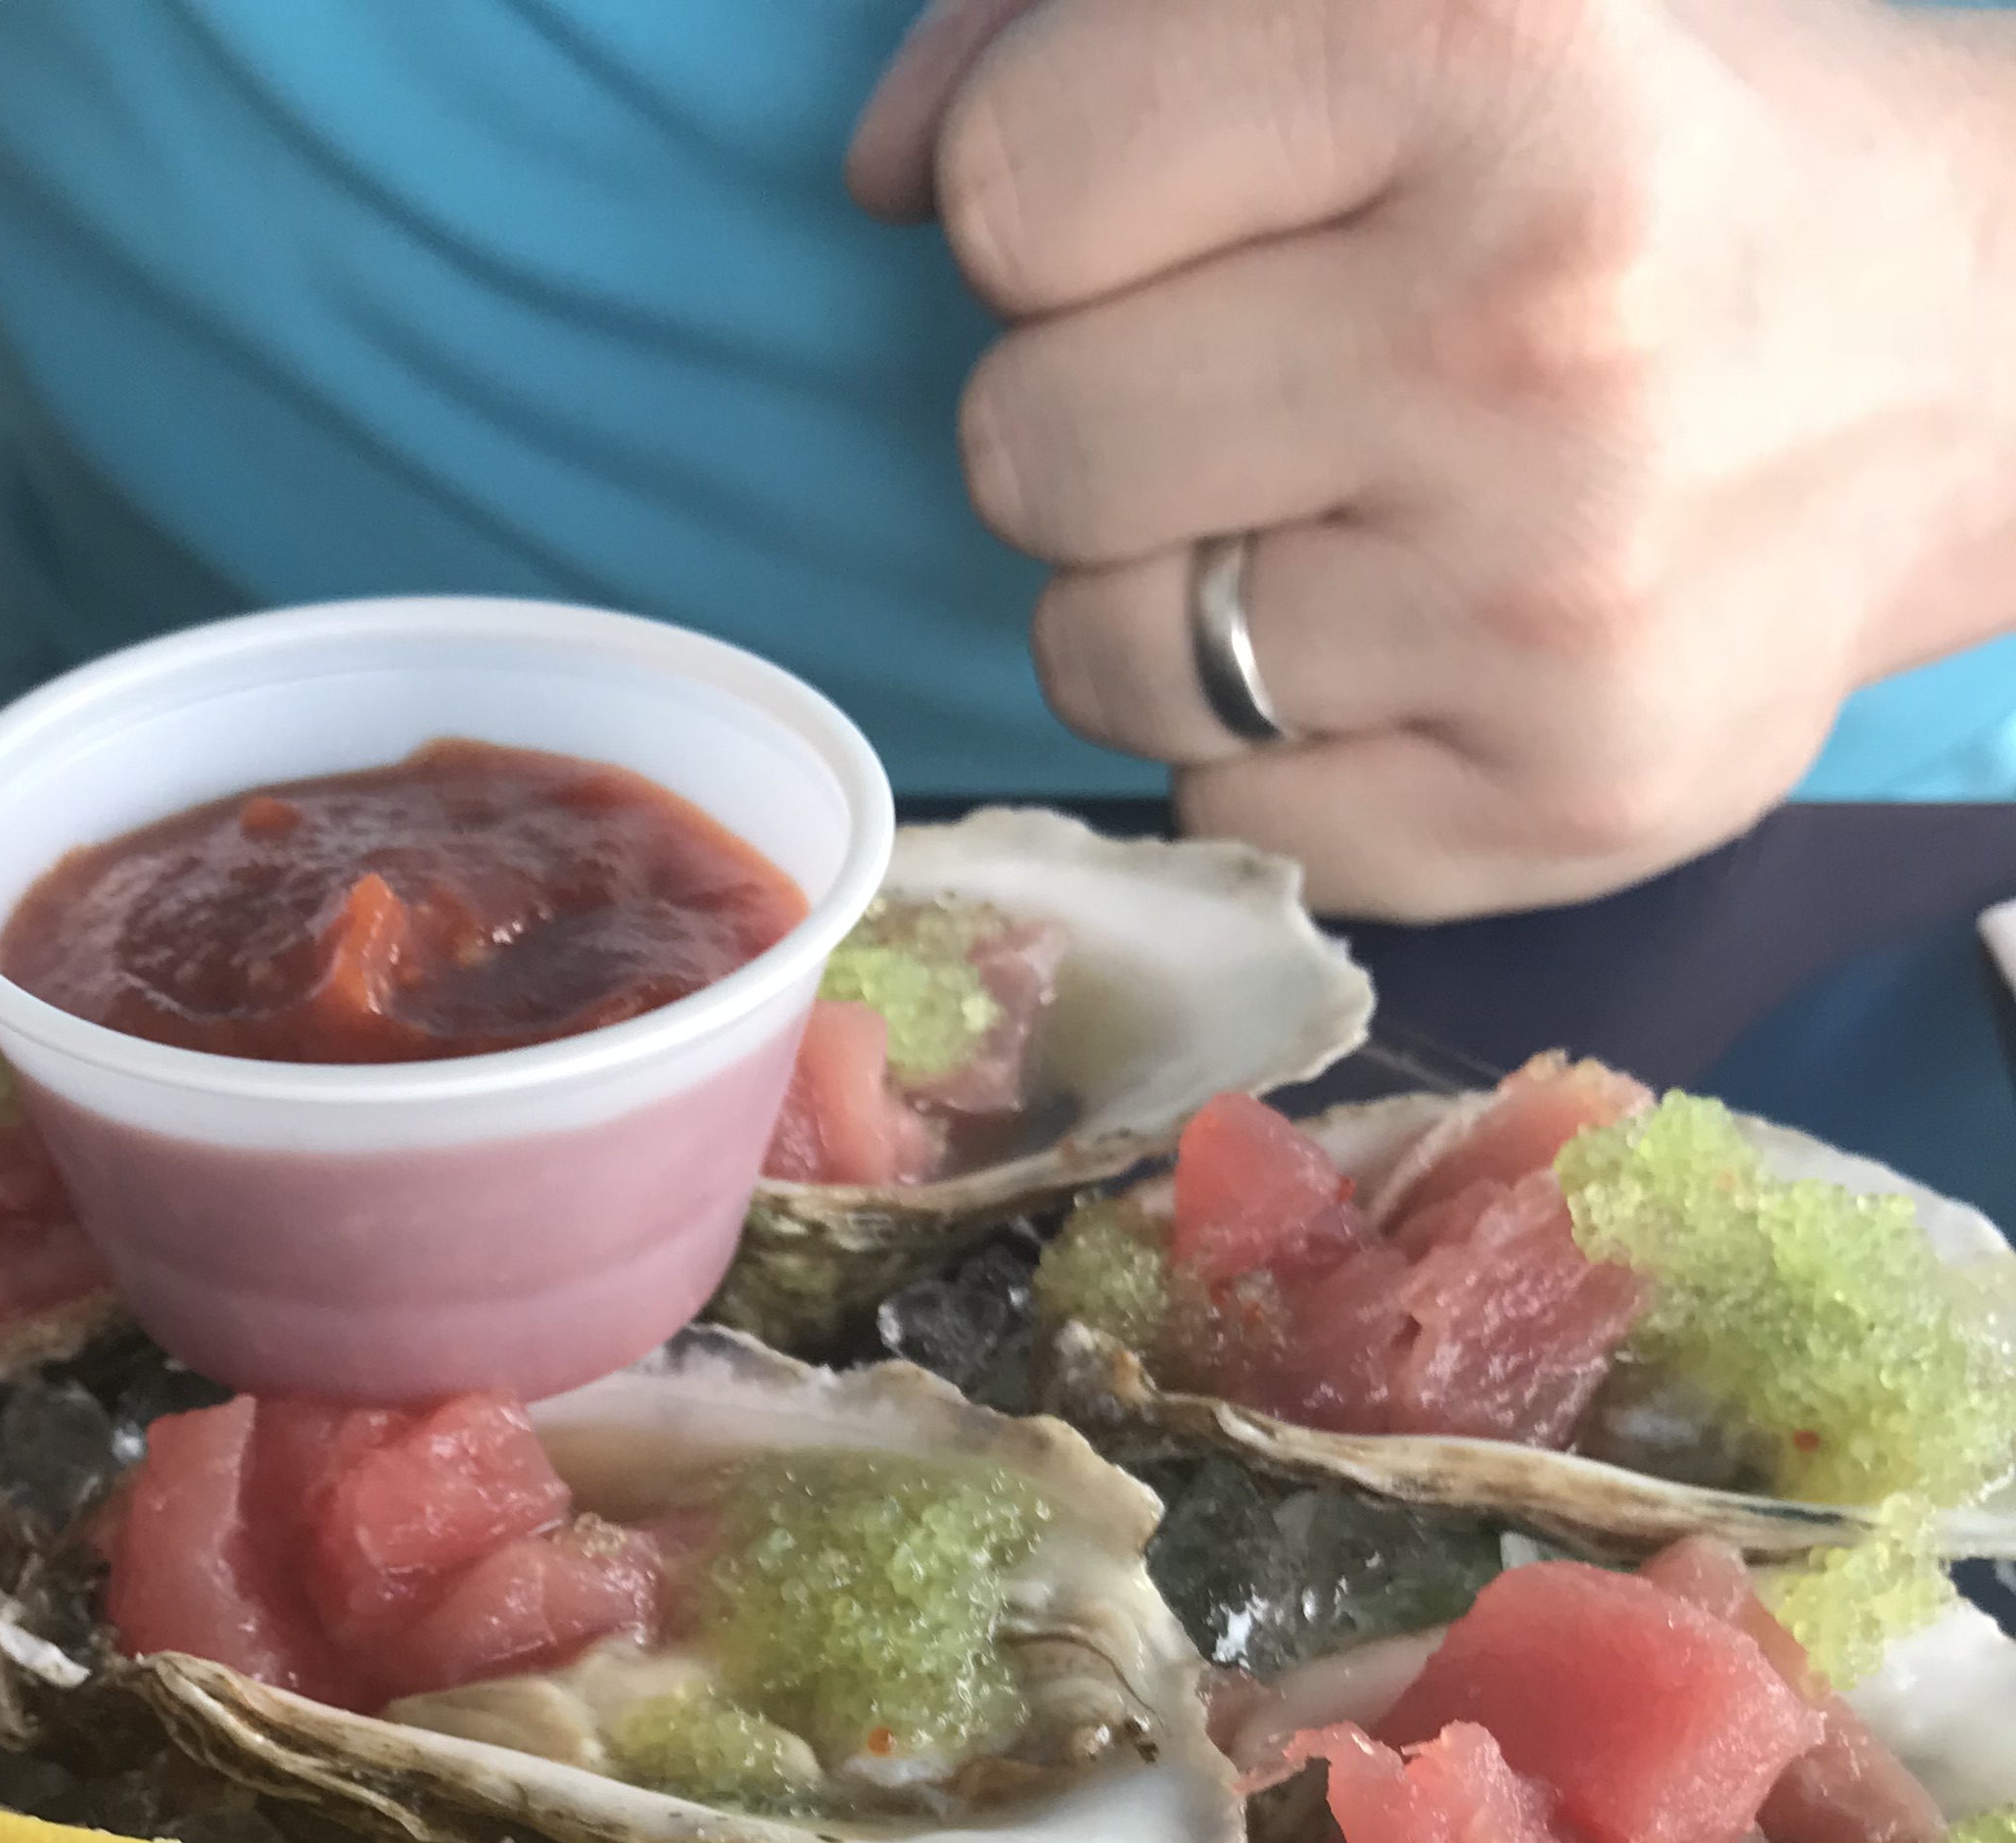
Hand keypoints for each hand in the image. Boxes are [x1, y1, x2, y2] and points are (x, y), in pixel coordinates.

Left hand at [849, 0, 2015, 917]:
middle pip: (1024, 445)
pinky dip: (1268, 741)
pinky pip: (1220, 808)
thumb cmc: (1626, 153)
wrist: (1957, 356)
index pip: (1020, 190)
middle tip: (1266, 377)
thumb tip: (886, 173)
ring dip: (1163, 593)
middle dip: (1098, 411)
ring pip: (1094, 656)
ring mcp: (1546, 608)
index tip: (1175, 208)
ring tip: (1336, 509)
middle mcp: (1527, 338)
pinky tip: (1404, 639)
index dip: (1055, 203)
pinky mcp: (1555, 811)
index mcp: (1495, 51)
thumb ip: (1100, 23)